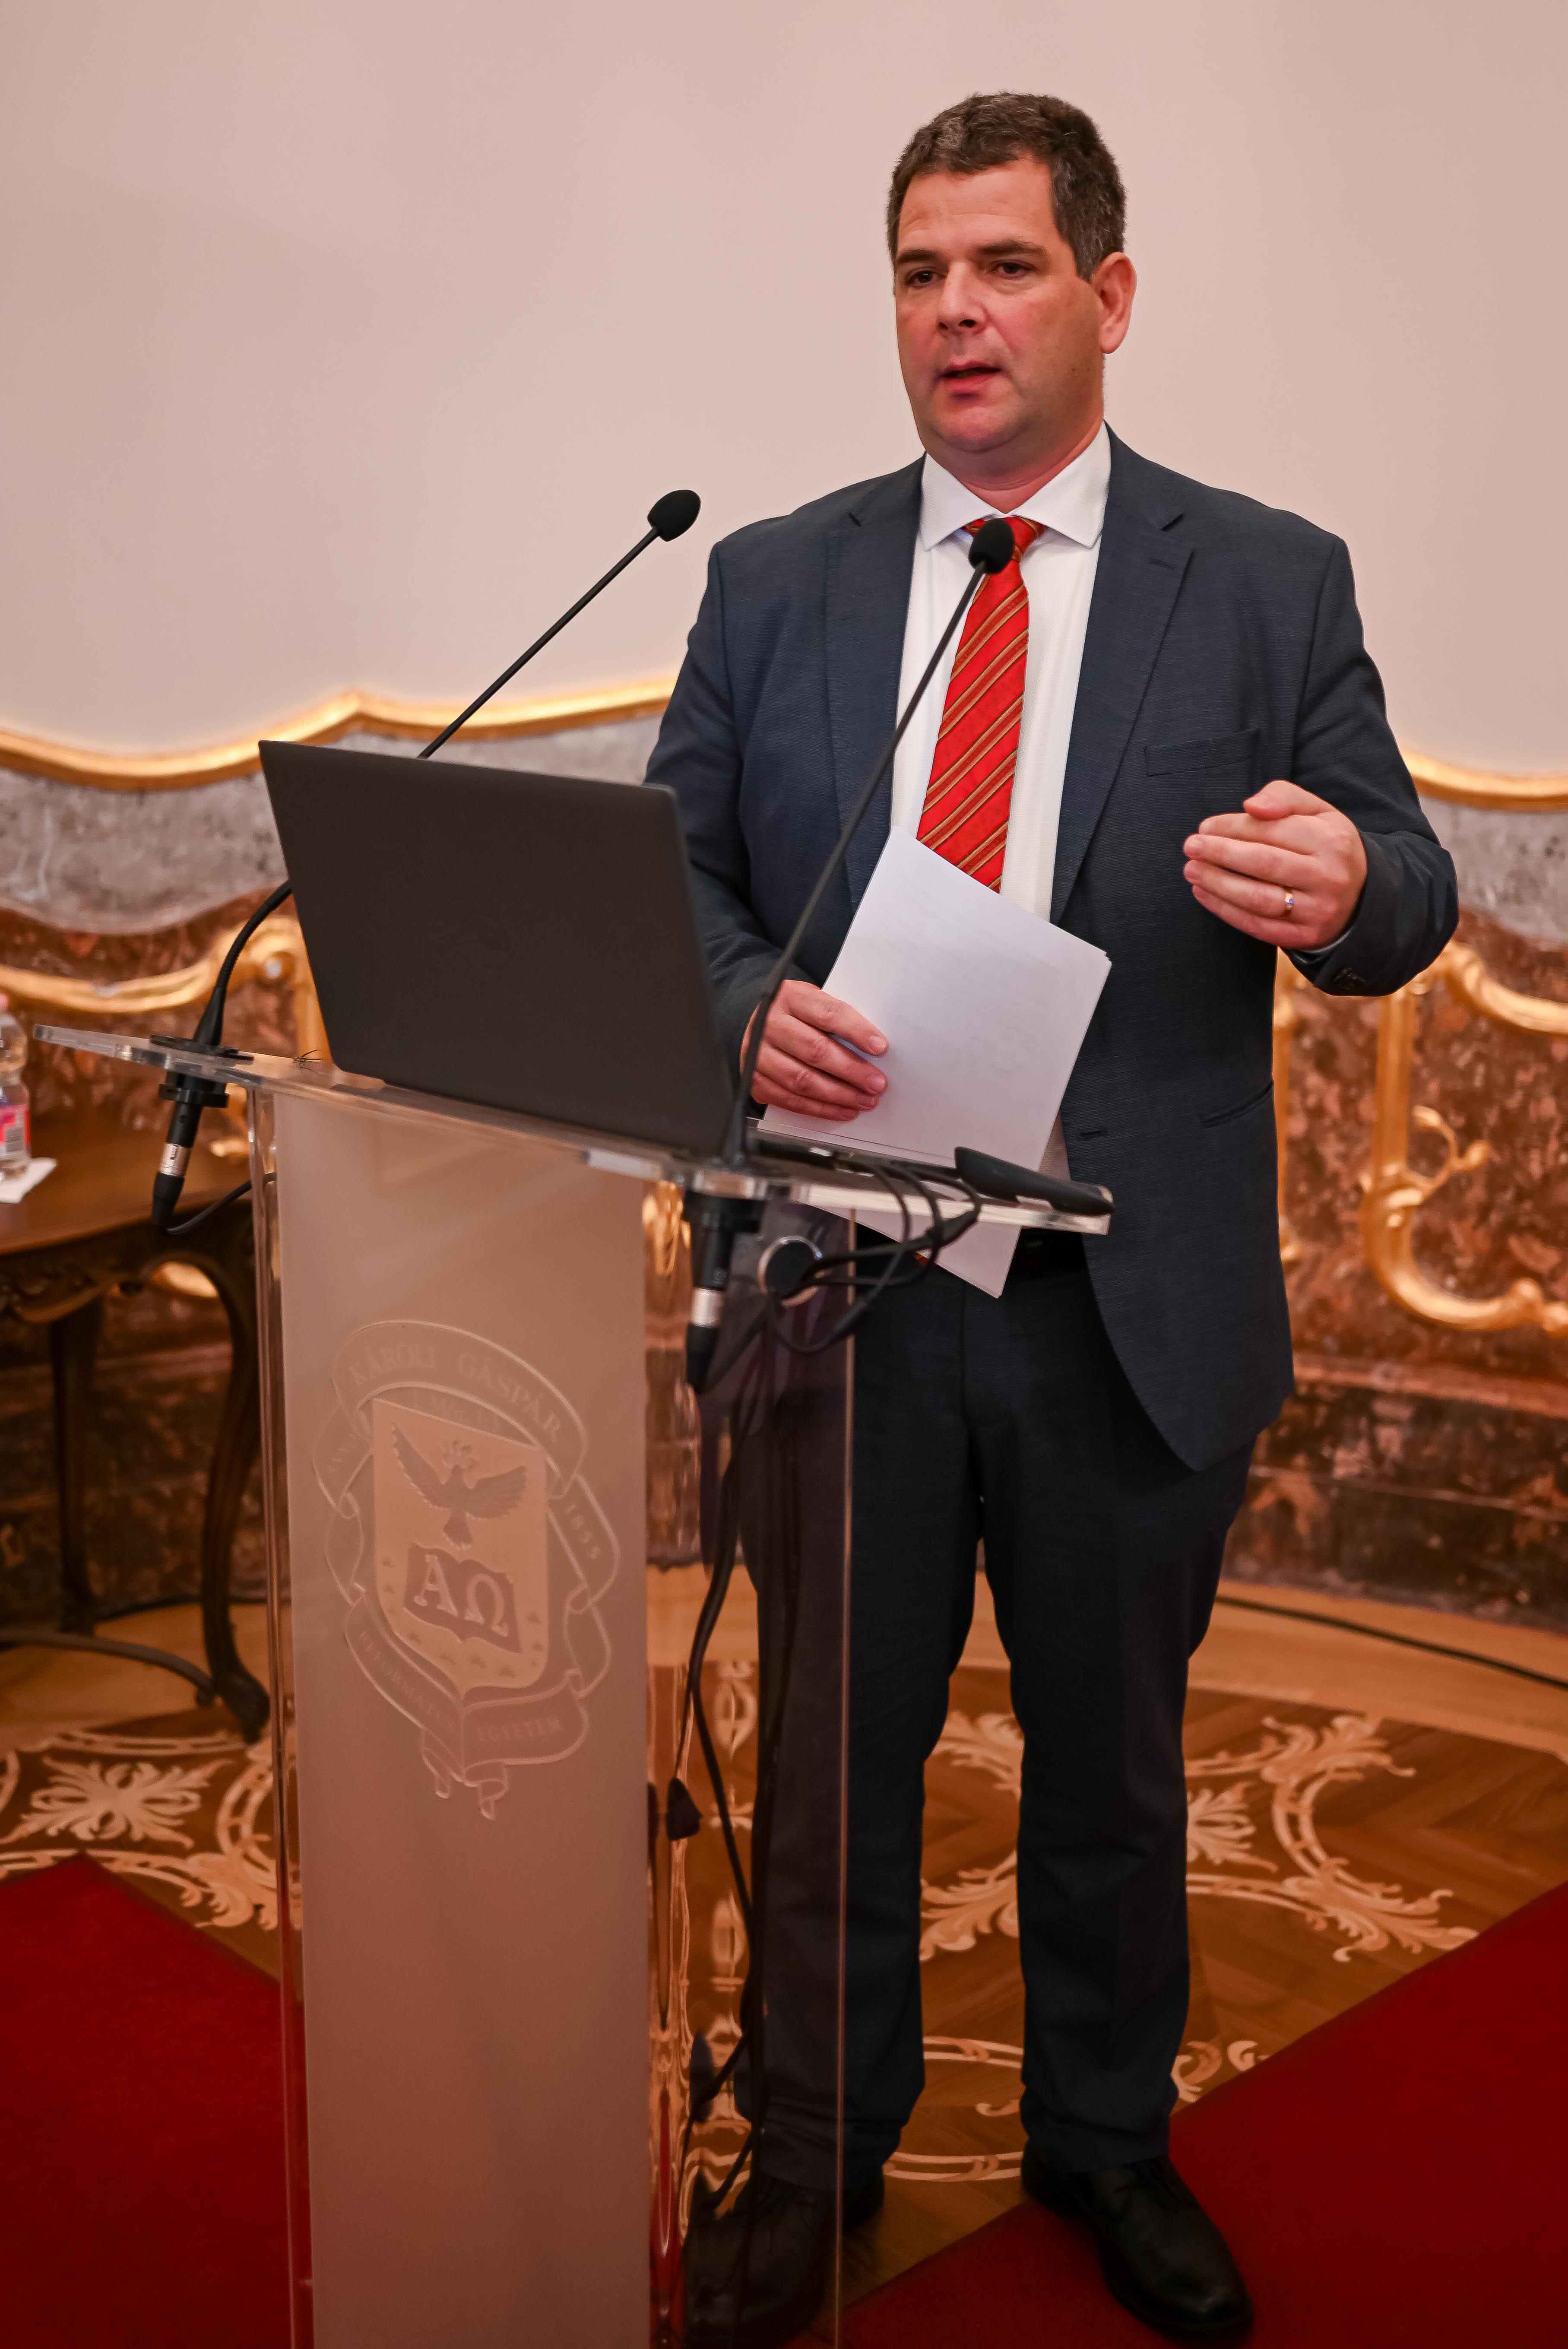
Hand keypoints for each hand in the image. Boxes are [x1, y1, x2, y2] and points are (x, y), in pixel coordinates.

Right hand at [742, 980, 887, 1121]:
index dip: (855, 1031)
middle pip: (815, 1050)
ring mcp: (758, 1054)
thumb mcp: (812, 1002)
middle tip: (876, 1083)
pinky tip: (842, 1109)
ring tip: (864, 1100)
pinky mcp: (755, 1080)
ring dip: (839, 1094)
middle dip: (851, 1070)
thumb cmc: (793, 1014)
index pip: (828, 1013)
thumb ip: (836, 1019)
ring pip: (803, 1080)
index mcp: (790, 998)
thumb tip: (873, 1047)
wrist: (753, 1024)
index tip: (879, 1046)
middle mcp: (770, 1024)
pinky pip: (791, 1100)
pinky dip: (820, 1108)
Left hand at [1183, 780, 1366, 948]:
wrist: (1360, 897)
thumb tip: (1251, 805)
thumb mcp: (1318, 812)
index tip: (1205, 827)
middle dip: (1220, 853)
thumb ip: (1284, 797)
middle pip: (1263, 863)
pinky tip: (1204, 893)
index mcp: (1331, 840)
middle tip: (1191, 846)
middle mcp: (1327, 876)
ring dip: (1218, 884)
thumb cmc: (1327, 847)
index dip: (1233, 827)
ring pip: (1258, 898)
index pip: (1273, 830)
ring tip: (1192, 871)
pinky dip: (1225, 910)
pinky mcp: (1303, 936)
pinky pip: (1257, 925)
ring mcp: (1317, 910)